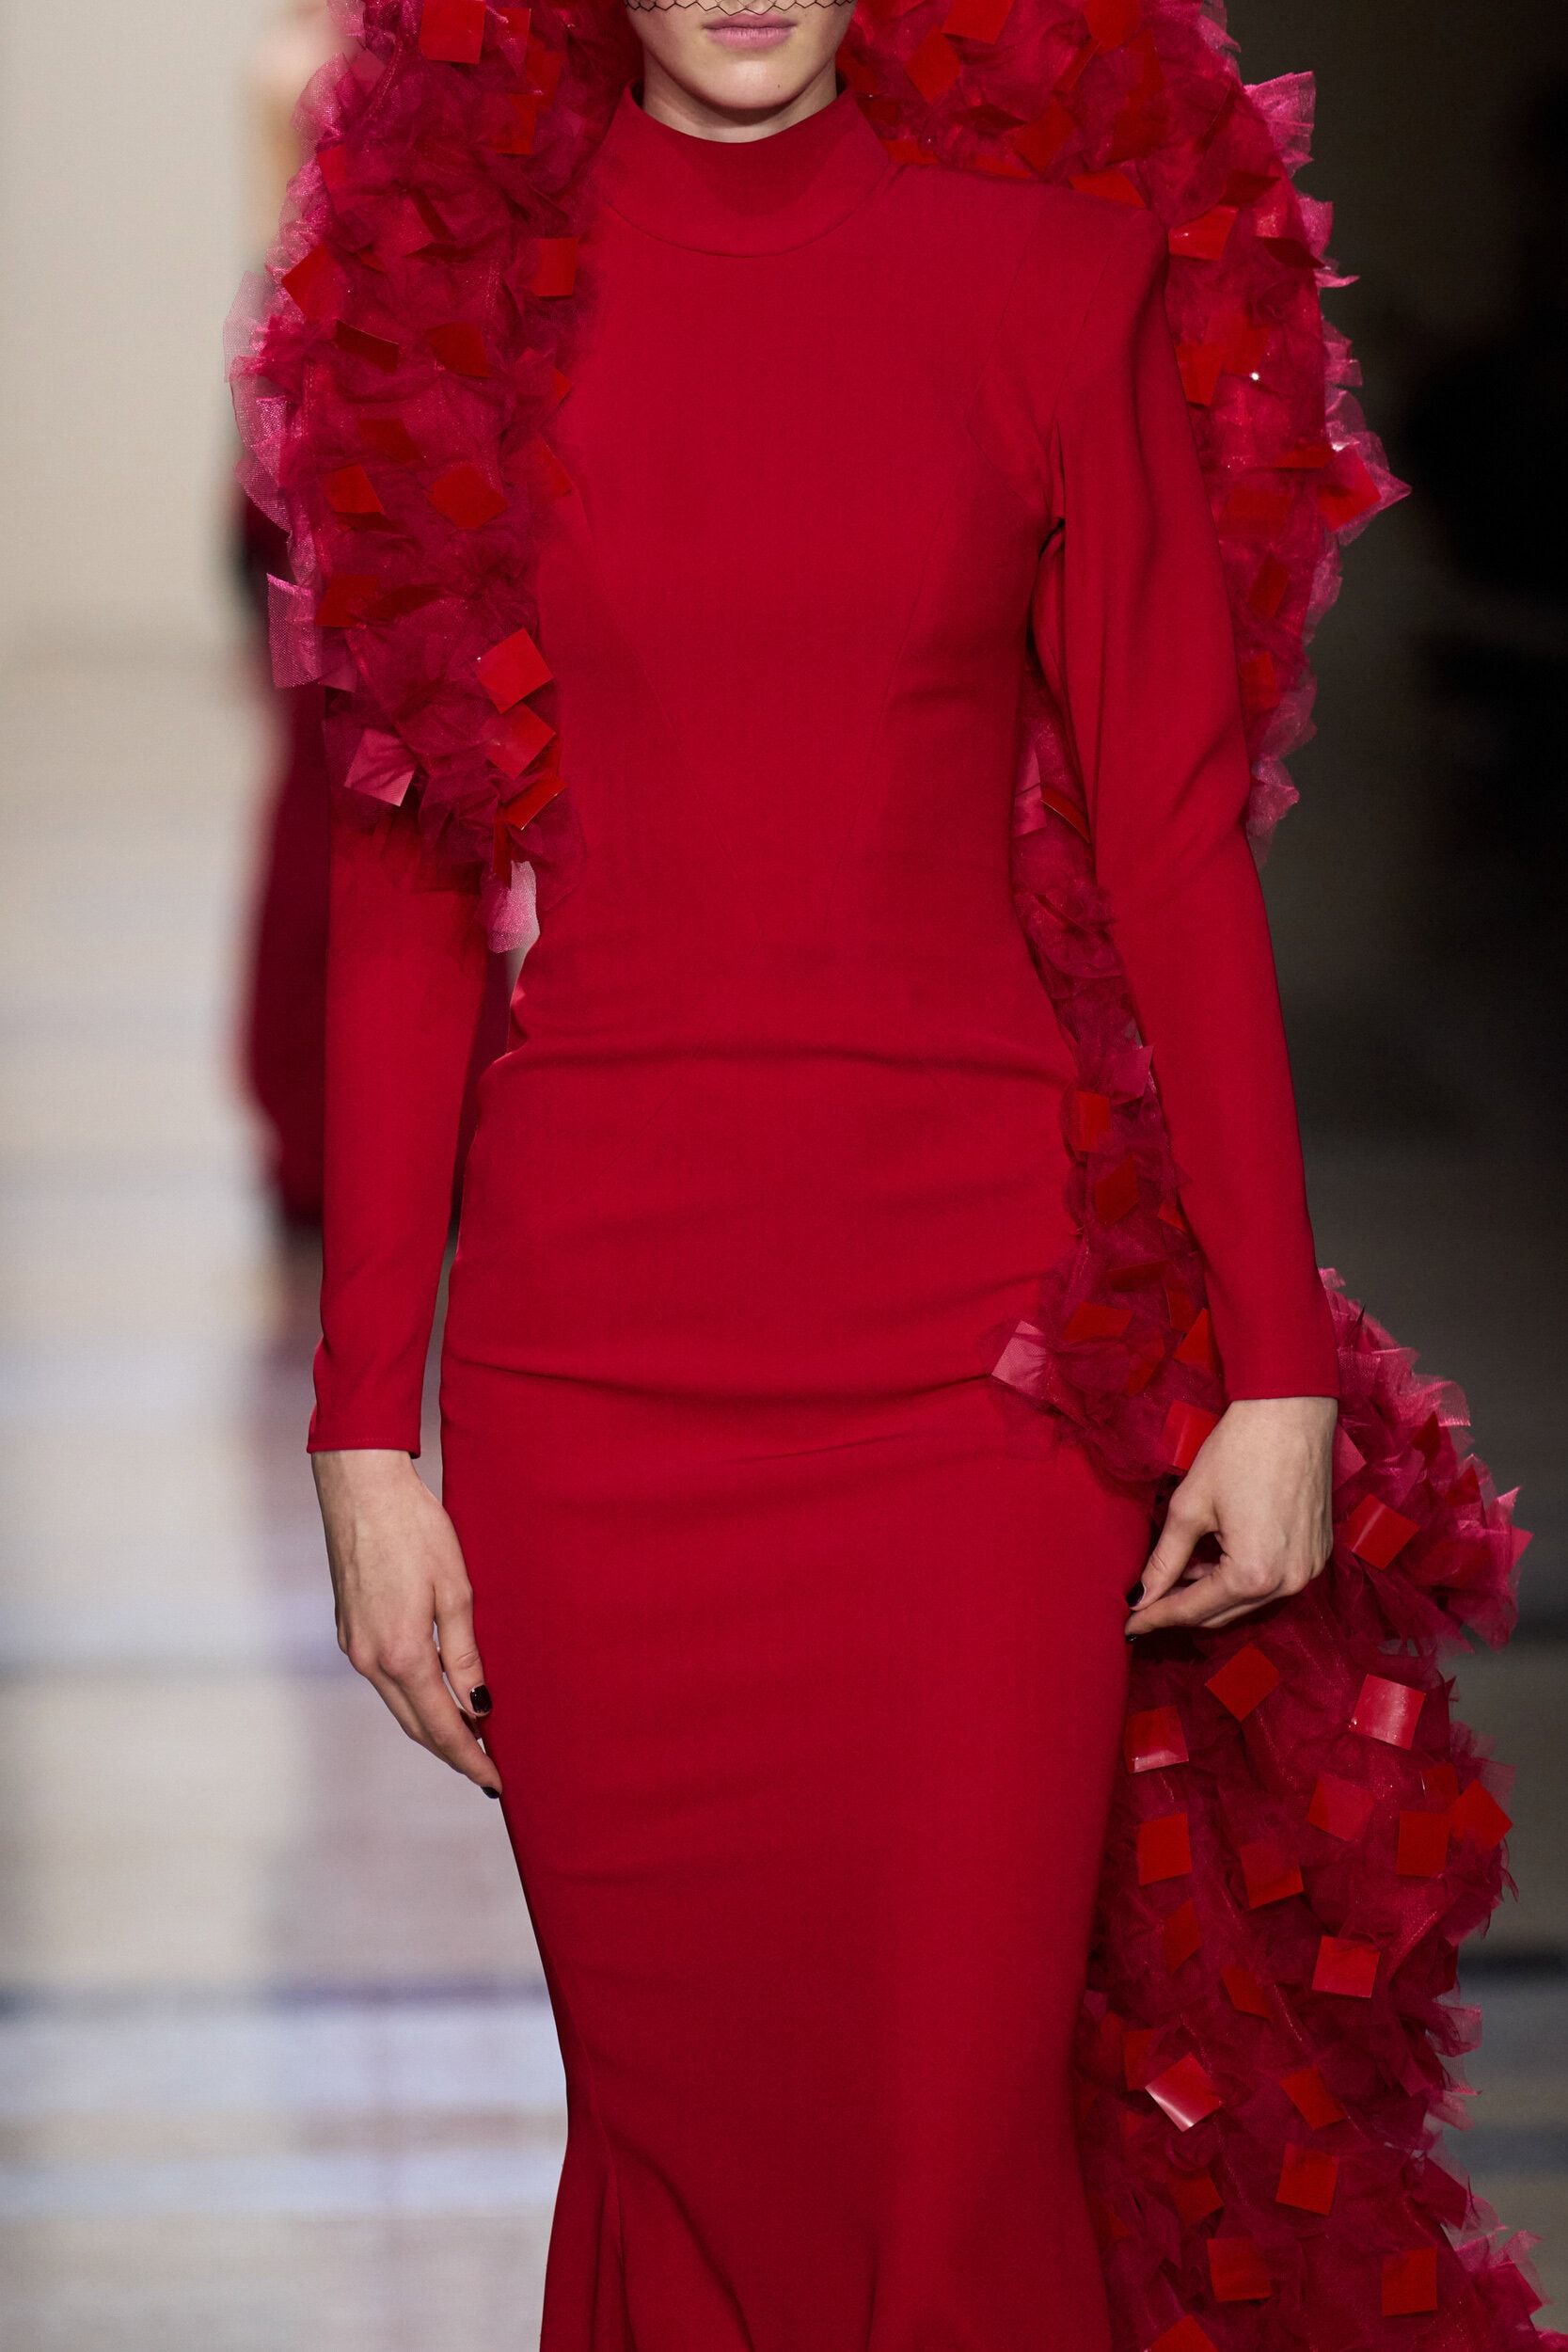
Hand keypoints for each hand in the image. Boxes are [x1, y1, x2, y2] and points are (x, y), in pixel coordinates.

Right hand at [313, 1449, 501, 1795]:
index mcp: (401, 1654)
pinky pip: (383, 1679)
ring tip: (467, 1739)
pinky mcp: (347, 1629)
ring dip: (430, 1725)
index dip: (470, 1758)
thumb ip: (464, 1656)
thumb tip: (478, 1708)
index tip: (495, 1783)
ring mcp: (352, 1645)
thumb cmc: (416, 1529)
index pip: (442, 1726)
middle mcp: (369, 1659)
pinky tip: (433, 1694)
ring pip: (397, 1704)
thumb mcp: (455, 1590)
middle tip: (486, 1772)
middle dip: (451, 1752)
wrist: (362, 1489)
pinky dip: (411, 1696)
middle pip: (415, 1725)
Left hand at [1125, 1396, 1336, 1636]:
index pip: (1193, 1611)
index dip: (1155, 1617)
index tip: (1128, 1625)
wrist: (1291, 1412)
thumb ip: (1164, 1559)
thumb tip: (1140, 1595)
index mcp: (1253, 1575)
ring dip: (1211, 1593)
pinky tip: (1216, 1558)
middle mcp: (1287, 1583)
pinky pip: (1270, 1583)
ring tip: (1179, 1570)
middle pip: (1222, 1614)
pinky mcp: (1316, 1556)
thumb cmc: (1238, 1451)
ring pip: (1247, 1602)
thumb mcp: (1190, 1507)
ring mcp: (1307, 1571)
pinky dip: (1240, 1578)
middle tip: (1146, 1601)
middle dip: (1181, 1608)